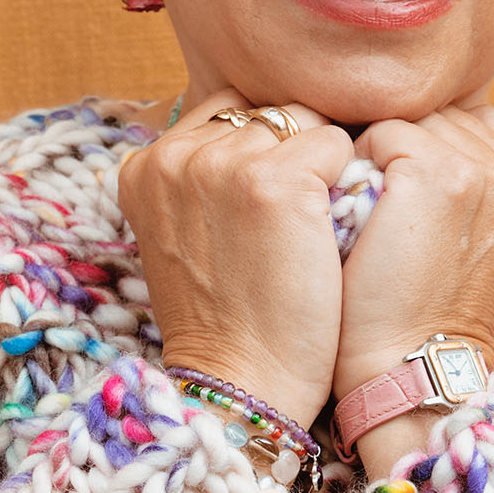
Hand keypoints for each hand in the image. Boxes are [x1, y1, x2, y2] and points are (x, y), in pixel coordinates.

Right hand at [118, 91, 354, 428]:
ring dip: (323, 163)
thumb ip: (202, 176)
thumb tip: (255, 125)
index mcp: (144, 165)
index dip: (263, 148)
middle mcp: (176, 154)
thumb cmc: (228, 316)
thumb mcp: (185, 233)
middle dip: (293, 150)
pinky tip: (332, 229)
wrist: (243, 383)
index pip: (226, 109)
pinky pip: (337, 142)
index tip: (269, 204)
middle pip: (266, 110)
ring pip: (304, 119)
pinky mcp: (277, 180)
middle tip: (294, 220)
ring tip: (313, 225)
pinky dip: (348, 180)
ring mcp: (224, 164)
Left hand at [334, 106, 493, 466]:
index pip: (476, 127)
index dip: (430, 151)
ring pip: (416, 120)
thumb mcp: (474, 253)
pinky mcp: (441, 172)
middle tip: (386, 207)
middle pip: (447, 117)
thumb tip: (436, 139)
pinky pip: (383, 132)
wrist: (405, 368)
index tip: (407, 200)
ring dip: (383, 154)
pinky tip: (360, 211)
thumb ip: (475, 193)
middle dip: (408, 147)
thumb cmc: (421, 316)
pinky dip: (360, 163)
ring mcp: (487, 173)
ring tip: (374, 210)